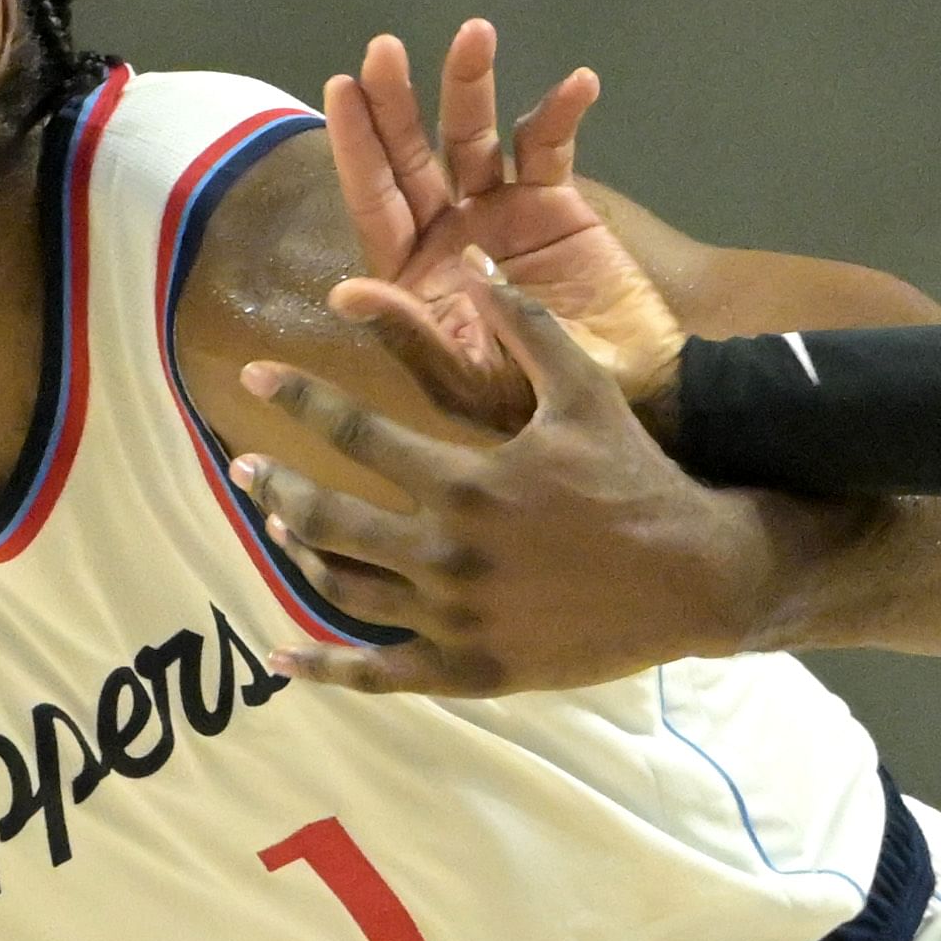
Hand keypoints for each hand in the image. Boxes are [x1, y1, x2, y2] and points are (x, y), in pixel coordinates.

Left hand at [235, 266, 803, 697]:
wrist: (695, 577)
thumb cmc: (636, 479)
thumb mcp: (584, 391)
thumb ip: (523, 328)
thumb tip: (472, 264)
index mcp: (464, 481)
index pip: (352, 433)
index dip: (297, 399)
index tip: (253, 380)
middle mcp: (447, 553)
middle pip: (328, 517)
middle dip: (276, 484)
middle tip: (245, 468)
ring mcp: (455, 620)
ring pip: (345, 589)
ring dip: (299, 556)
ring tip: (279, 529)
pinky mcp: (470, 671)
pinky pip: (379, 676)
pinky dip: (325, 668)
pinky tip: (283, 657)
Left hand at [312, 19, 686, 427]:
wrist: (632, 396)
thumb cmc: (543, 404)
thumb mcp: (471, 378)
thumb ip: (412, 333)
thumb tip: (343, 291)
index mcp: (415, 276)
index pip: (376, 202)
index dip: (358, 147)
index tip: (343, 88)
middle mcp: (448, 234)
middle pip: (412, 157)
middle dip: (396, 102)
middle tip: (384, 49)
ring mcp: (499, 213)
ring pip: (474, 136)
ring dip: (470, 85)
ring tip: (475, 34)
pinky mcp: (552, 203)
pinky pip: (548, 146)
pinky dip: (560, 113)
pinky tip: (580, 85)